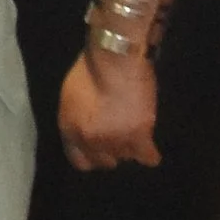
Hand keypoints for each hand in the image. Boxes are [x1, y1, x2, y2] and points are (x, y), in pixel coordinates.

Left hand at [58, 44, 160, 168]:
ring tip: (132, 126)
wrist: (115, 57)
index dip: (92, 156)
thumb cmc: (90, 68)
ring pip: (127, 157)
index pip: (79, 161)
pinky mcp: (140, 138)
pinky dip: (150, 152)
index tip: (100, 149)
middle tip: (118, 133)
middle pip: (105, 162)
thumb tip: (85, 128)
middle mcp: (90, 141)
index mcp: (70, 129)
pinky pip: (148, 158)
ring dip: (130, 145)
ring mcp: (115, 142)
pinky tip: (149, 144)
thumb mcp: (70, 96)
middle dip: (111, 151)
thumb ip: (76, 118)